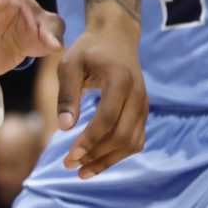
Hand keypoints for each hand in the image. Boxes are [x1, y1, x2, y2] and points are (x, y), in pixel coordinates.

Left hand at [55, 10, 146, 178]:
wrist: (115, 37)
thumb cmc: (88, 50)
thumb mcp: (70, 65)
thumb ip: (67, 94)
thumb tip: (64, 128)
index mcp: (120, 80)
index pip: (107, 119)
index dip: (89, 140)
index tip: (69, 156)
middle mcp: (137, 94)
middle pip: (122, 136)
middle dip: (96, 155)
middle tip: (69, 164)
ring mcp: (143, 104)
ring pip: (132, 142)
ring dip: (107, 160)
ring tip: (81, 170)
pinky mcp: (143, 111)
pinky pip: (136, 140)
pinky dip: (118, 155)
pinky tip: (97, 161)